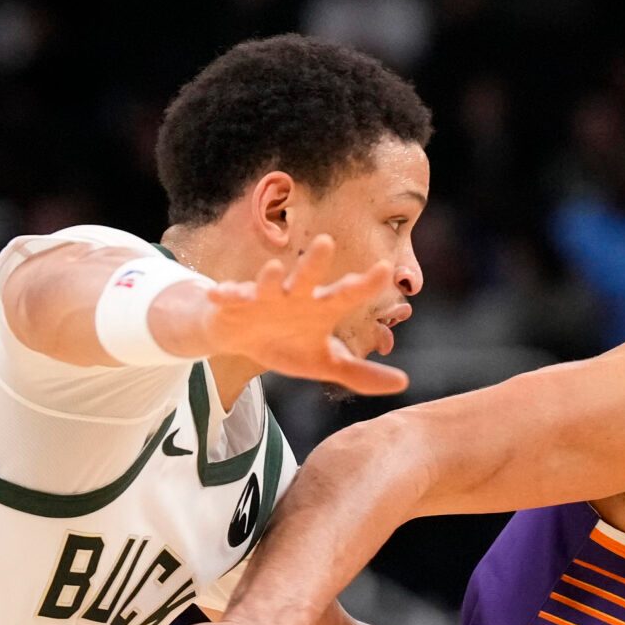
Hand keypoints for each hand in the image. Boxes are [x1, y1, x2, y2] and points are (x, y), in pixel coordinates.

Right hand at [186, 236, 406, 395]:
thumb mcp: (324, 362)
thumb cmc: (288, 343)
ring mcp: (263, 297)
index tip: (386, 270)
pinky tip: (220, 294)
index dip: (365, 284)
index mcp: (319, 307)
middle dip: (315, 263)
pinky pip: (230, 298)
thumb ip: (361, 373)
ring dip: (270, 277)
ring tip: (274, 270)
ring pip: (268, 282)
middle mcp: (294, 295)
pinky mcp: (235, 303)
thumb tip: (404, 382)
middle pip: (307, 277)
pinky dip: (226, 295)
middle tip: (327, 242)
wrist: (241, 337)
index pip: (347, 294)